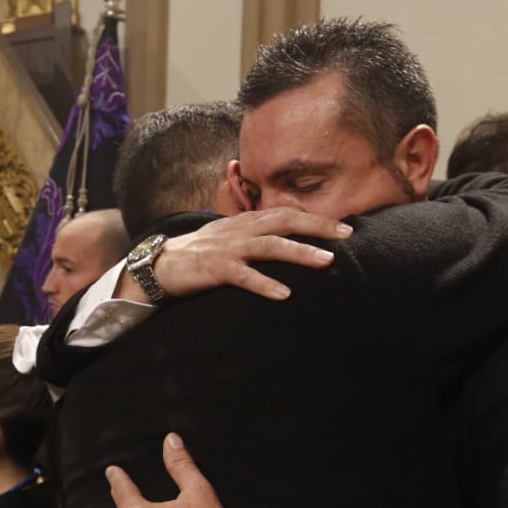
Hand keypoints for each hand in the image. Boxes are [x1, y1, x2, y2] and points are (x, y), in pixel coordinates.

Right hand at [115, 208, 352, 303]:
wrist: (161, 264)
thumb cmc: (201, 253)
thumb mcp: (231, 238)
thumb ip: (257, 236)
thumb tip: (288, 240)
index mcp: (246, 221)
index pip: (286, 213)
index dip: (315, 218)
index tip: (345, 226)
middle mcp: (241, 230)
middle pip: (284, 221)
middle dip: (317, 227)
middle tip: (347, 235)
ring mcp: (228, 249)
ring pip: (270, 245)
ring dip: (300, 252)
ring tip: (326, 261)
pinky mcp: (215, 269)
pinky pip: (244, 276)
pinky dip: (265, 284)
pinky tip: (285, 294)